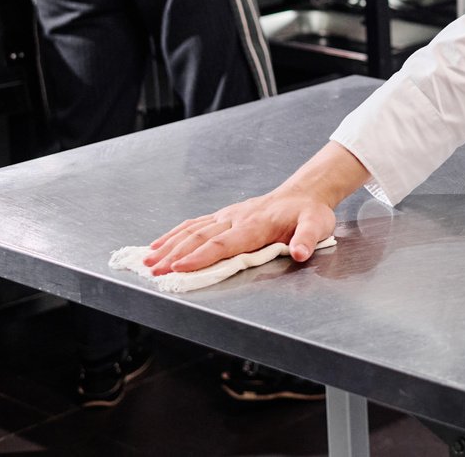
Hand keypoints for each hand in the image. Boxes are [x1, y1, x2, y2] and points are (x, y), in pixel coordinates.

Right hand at [145, 187, 337, 274]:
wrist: (303, 194)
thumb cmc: (309, 213)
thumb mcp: (317, 225)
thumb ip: (307, 239)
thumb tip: (300, 252)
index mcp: (256, 224)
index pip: (223, 243)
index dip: (201, 256)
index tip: (179, 267)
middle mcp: (236, 218)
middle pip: (201, 237)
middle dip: (175, 254)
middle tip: (154, 271)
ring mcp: (227, 216)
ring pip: (193, 230)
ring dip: (169, 246)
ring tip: (147, 261)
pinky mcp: (223, 215)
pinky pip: (194, 224)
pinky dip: (174, 234)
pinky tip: (158, 245)